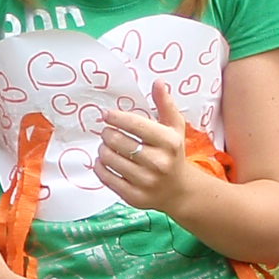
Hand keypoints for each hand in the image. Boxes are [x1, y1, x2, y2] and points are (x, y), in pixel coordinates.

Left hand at [94, 84, 192, 212]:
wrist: (178, 190)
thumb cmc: (173, 154)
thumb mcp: (175, 128)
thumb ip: (165, 104)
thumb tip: (158, 82)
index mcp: (168, 142)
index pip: (135, 125)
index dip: (116, 117)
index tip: (106, 115)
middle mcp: (158, 163)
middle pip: (117, 141)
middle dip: (107, 134)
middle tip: (107, 132)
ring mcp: (146, 182)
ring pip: (108, 159)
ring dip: (102, 149)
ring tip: (107, 146)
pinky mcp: (133, 197)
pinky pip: (106, 177)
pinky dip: (100, 166)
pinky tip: (104, 161)